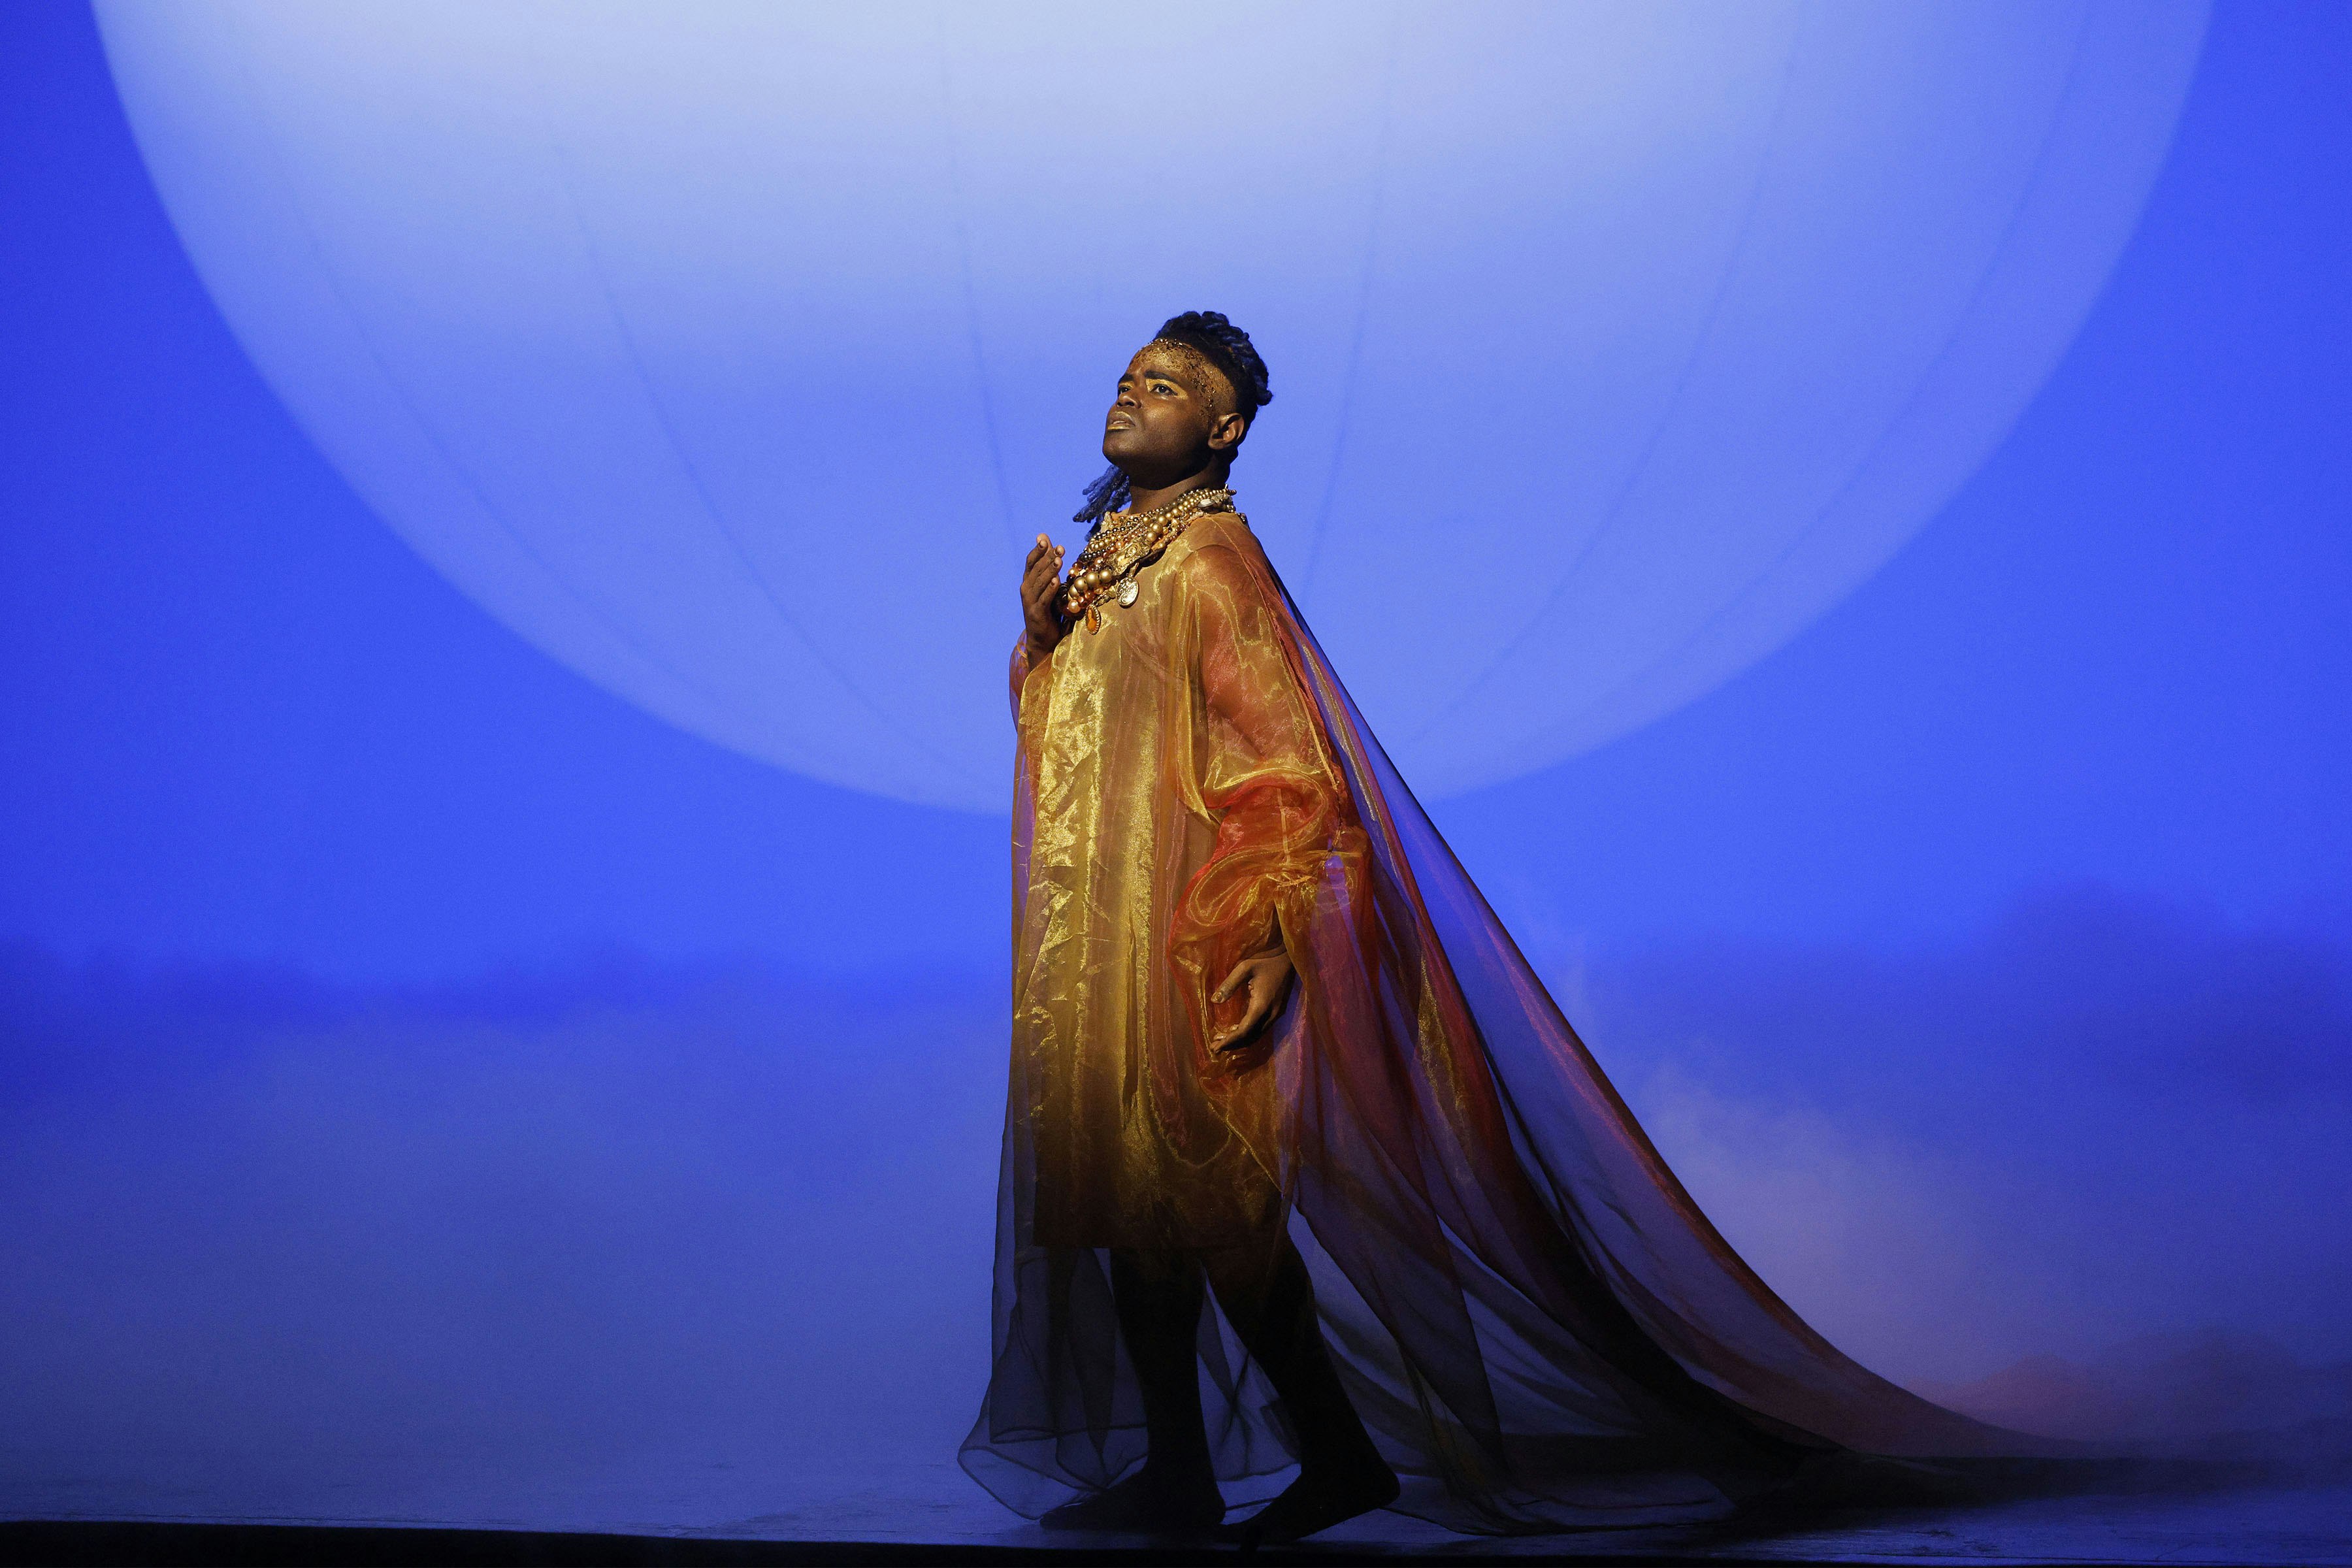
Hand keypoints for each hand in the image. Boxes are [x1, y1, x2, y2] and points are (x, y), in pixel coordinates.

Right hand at [1020, 533, 1066, 657]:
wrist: (1042, 638)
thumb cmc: (1048, 610)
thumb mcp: (1049, 587)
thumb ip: (1049, 568)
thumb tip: (1053, 547)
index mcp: (1028, 581)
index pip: (1031, 561)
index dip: (1038, 550)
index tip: (1045, 539)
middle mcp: (1026, 589)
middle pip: (1036, 569)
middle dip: (1047, 557)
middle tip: (1059, 548)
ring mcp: (1029, 601)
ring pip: (1040, 582)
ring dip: (1050, 570)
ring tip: (1059, 560)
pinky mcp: (1036, 613)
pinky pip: (1044, 599)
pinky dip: (1050, 589)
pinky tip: (1057, 580)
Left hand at [1209, 946, 1293, 1054]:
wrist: (1288, 959)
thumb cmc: (1266, 960)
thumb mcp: (1244, 968)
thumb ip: (1229, 985)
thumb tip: (1214, 1001)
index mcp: (1261, 1005)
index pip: (1244, 1031)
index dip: (1229, 1041)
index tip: (1215, 1047)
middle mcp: (1270, 1014)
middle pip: (1250, 1037)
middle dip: (1232, 1044)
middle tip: (1214, 1047)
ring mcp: (1276, 1014)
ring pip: (1257, 1035)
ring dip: (1240, 1040)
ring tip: (1222, 1041)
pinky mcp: (1277, 1011)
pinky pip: (1261, 1029)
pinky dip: (1248, 1034)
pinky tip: (1236, 1030)